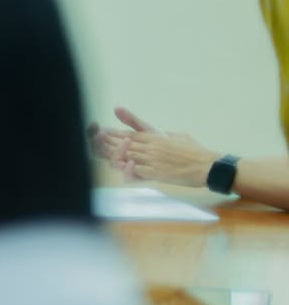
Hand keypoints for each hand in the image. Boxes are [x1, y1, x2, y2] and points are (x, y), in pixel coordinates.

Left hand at [91, 107, 215, 186]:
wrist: (209, 165)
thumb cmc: (196, 151)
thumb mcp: (179, 137)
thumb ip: (165, 135)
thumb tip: (161, 134)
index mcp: (156, 138)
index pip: (130, 134)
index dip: (115, 134)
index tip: (103, 131)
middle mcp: (152, 147)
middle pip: (125, 144)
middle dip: (109, 143)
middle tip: (96, 141)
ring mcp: (154, 160)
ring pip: (128, 156)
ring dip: (114, 155)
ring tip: (103, 152)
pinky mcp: (158, 173)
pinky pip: (138, 171)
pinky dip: (127, 169)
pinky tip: (119, 167)